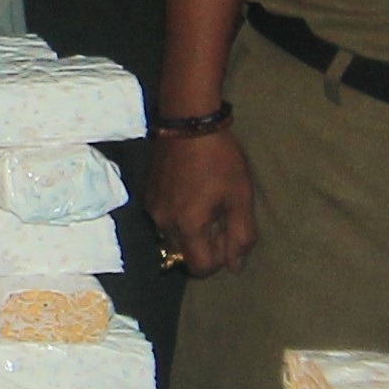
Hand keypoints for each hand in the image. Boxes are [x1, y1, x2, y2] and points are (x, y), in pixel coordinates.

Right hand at [146, 125, 258, 278]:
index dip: (219, 259)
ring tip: (206, 201)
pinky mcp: (147, 194)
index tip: (228, 234)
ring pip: (173, 237)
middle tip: (221, 215)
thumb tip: (235, 267)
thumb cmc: (220, 159)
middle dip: (204, 244)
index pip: (200, 268)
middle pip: (185, 254)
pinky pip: (164, 218)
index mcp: (187, 227)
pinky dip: (179, 214)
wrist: (187, 121)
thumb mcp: (240, 197)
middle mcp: (164, 224)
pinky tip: (191, 190)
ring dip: (191, 229)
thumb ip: (241, 236)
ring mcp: (152, 209)